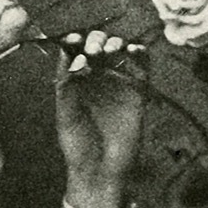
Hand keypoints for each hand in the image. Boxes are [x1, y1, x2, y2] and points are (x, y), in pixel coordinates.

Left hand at [55, 30, 146, 207]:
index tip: (72, 38)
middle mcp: (95, 77)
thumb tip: (70, 55)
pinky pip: (141, 65)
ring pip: (119, 50)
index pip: (74, 51)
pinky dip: (139, 52)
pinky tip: (131, 50)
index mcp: (74, 80)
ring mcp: (117, 81)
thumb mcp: (66, 115)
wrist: (101, 169)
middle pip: (97, 45)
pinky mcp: (137, 89)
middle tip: (93, 51)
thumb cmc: (78, 145)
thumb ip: (66, 86)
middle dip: (94, 41)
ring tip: (108, 50)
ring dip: (114, 43)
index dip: (74, 40)